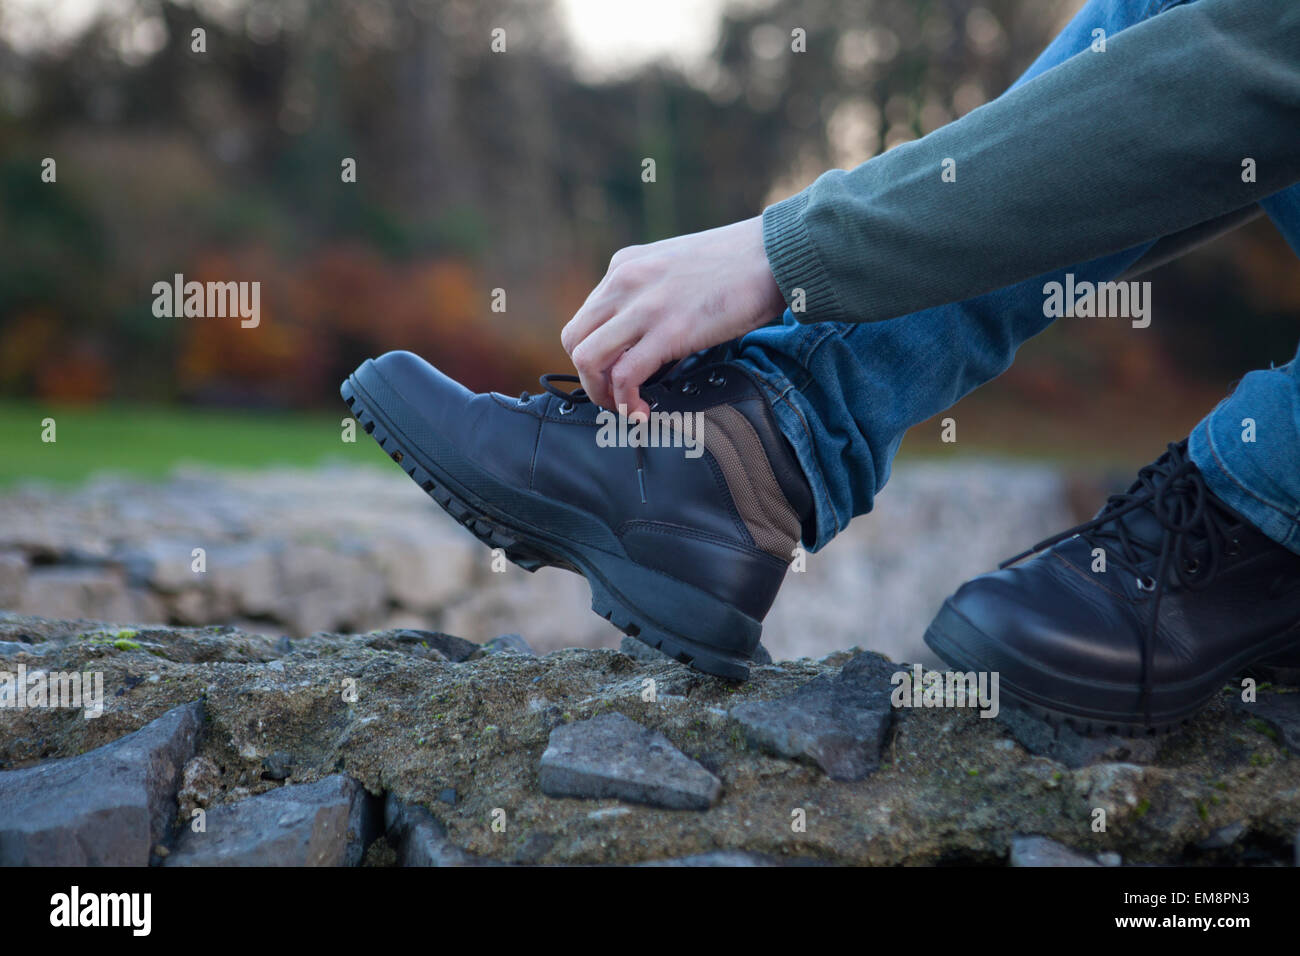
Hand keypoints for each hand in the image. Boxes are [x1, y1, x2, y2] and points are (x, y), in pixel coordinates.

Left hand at [561, 215, 785, 418]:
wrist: (775, 253)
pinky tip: (643, 413)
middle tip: (614, 399)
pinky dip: (626, 403)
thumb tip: (646, 336)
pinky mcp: (669, 331)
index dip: (595, 356)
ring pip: (587, 359)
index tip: (614, 377)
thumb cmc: (738, 264)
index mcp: (624, 266)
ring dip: (601, 395)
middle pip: (574, 340)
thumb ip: (652, 293)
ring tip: (626, 410)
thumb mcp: (676, 266)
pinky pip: (624, 376)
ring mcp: (644, 306)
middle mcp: (624, 282)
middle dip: (589, 379)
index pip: (584, 319)